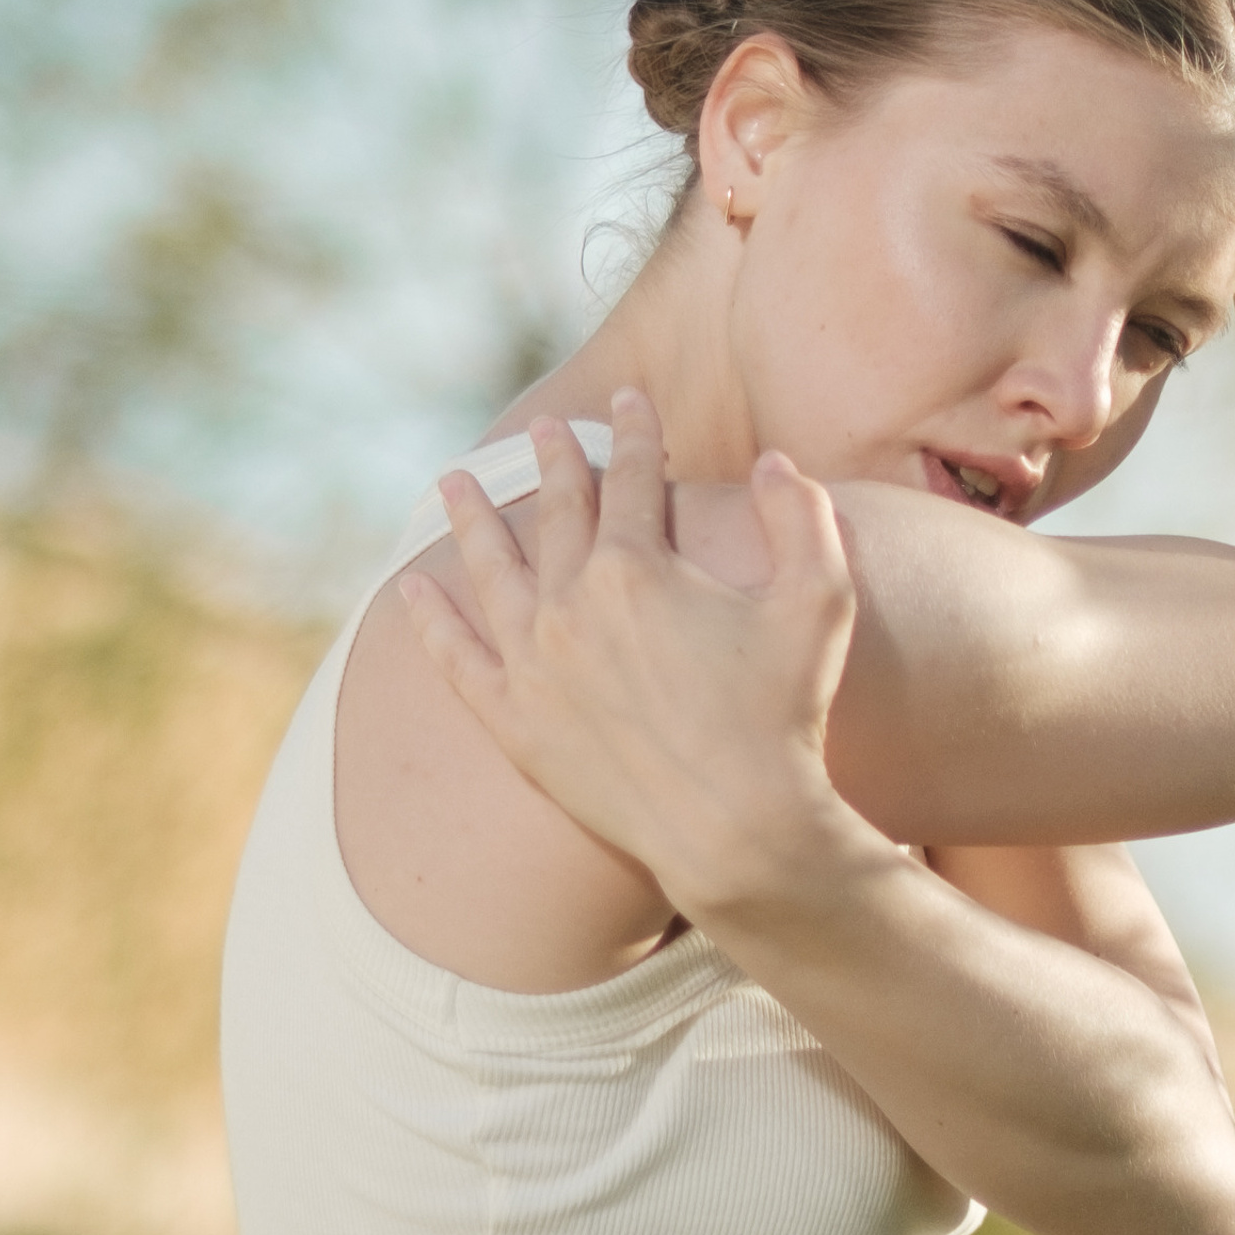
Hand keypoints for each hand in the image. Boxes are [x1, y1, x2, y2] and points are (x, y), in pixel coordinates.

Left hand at [398, 391, 866, 916]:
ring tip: (453, 483)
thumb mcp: (820, 603)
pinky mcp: (514, 723)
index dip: (636, 435)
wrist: (735, 829)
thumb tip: (776, 462)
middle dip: (553, 464)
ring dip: (472, 521)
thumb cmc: (786, 717)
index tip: (630, 405)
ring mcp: (533, 665)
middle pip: (556, 515)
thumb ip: (803, 519)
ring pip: (491, 573)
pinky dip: (431, 621)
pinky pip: (456, 660)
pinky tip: (413, 589)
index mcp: (637, 568)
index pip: (632, 481)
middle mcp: (570, 605)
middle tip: (544, 430)